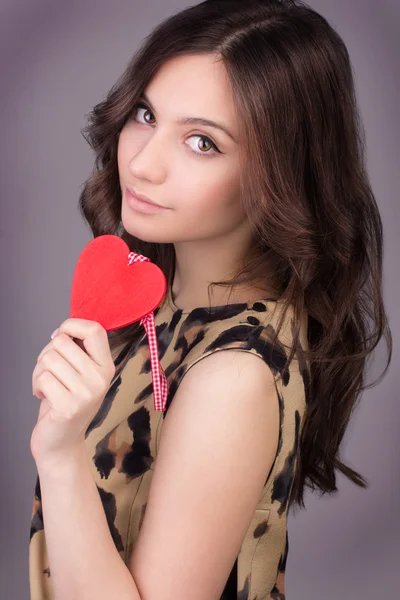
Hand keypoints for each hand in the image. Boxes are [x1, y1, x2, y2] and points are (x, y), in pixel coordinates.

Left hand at [31, 318, 115, 465]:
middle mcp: (100, 378)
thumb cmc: (66, 401)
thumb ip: (78, 351)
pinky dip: (37, 385)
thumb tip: (64, 329)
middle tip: (50, 370)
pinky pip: (43, 377)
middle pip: (62, 342)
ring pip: (49, 358)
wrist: (62, 442)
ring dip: (39, 370)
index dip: (72, 325)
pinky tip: (44, 396)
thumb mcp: (80, 373)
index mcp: (106, 366)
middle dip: (47, 352)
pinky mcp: (69, 406)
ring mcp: (87, 393)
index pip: (95, 330)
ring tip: (47, 385)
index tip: (60, 335)